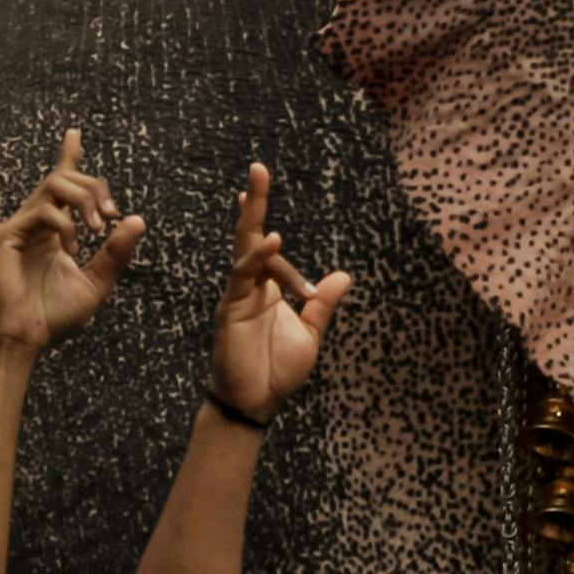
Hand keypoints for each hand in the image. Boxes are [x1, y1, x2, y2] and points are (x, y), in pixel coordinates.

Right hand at [0, 130, 145, 350]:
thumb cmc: (54, 316)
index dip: (68, 157)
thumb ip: (115, 253)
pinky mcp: (6, 235)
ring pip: (54, 185)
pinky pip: (44, 211)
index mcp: (53, 230)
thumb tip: (139, 221)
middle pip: (65, 178)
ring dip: (84, 200)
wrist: (25, 338)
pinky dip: (67, 226)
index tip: (74, 133)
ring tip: (98, 227)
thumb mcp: (96, 282)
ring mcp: (18, 226)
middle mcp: (34, 223)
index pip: (62, 184)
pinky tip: (72, 250)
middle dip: (95, 188)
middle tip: (111, 216)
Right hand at [207, 161, 346, 429]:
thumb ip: (323, 305)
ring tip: (255, 184)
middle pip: (250, 235)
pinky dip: (258, 256)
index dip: (274, 237)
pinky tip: (272, 239)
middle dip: (253, 202)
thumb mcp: (310, 334)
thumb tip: (344, 275)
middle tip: (258, 168)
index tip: (271, 209)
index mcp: (266, 290)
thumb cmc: (277, 371)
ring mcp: (237, 295)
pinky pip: (243, 276)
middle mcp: (249, 287)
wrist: (255, 404)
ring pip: (245, 248)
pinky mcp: (230, 309)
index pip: (269, 252)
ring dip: (252, 215)